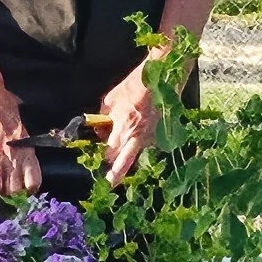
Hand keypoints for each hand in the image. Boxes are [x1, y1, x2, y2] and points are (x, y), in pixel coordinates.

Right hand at [0, 84, 41, 196]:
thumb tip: (24, 150)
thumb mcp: (21, 124)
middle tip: (6, 183)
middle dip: (10, 189)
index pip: (33, 181)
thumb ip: (24, 142)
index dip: (29, 188)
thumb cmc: (3, 105)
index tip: (25, 188)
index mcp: (26, 149)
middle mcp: (12, 157)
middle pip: (14, 189)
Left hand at [99, 61, 158, 184]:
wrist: (162, 76)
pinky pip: (147, 141)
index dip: (104, 158)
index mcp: (123, 125)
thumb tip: (100, 131)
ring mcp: (151, 136)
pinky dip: (141, 139)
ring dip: (130, 151)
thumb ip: (103, 118)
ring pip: (136, 151)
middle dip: (116, 173)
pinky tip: (141, 128)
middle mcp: (138, 135)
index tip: (99, 165)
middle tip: (109, 184)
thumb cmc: (134, 85)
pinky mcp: (161, 133)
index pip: (110, 151)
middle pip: (124, 161)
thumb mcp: (110, 99)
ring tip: (126, 147)